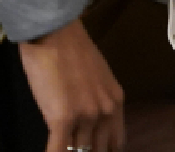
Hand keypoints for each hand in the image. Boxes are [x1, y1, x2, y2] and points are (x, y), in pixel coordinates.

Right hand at [18, 19, 123, 151]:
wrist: (56, 34)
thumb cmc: (72, 52)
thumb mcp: (97, 79)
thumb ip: (97, 102)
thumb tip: (88, 125)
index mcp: (116, 102)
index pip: (117, 143)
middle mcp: (106, 112)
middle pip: (99, 150)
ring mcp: (86, 116)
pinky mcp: (63, 118)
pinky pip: (58, 150)